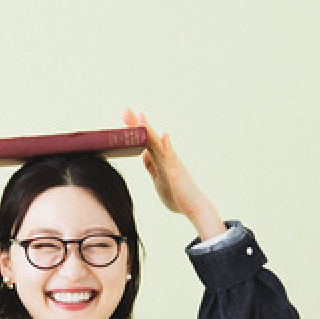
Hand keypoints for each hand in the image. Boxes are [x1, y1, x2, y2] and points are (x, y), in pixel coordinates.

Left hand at [124, 109, 224, 241]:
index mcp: (159, 160)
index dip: (135, 130)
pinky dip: (167, 147)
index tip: (125, 117)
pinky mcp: (177, 173)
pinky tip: (164, 136)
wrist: (194, 208)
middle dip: (137, 125)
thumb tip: (144, 155)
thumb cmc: (178, 196)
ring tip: (139, 117)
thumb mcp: (158, 180)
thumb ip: (152, 167)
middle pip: (149, 138)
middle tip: (125, 110)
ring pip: (157, 144)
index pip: (144, 141)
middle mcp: (165, 157)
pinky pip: (171, 158)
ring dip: (148, 130)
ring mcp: (171, 163)